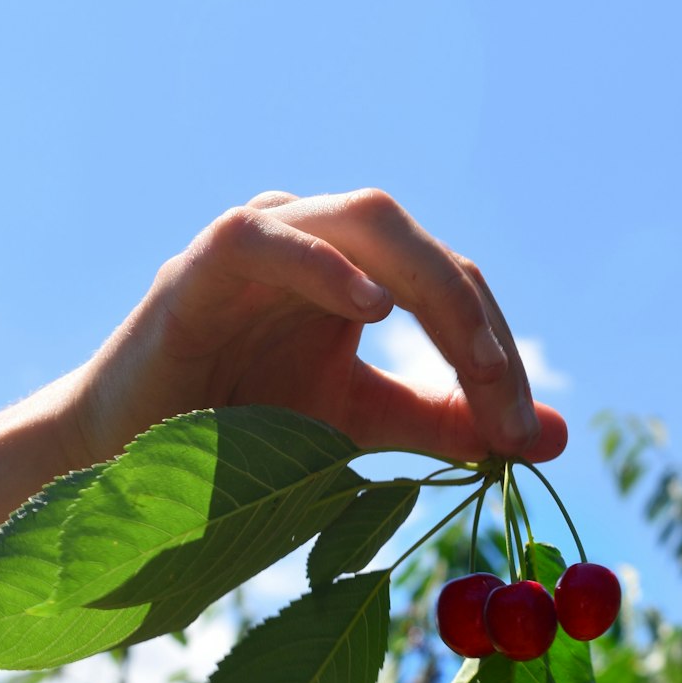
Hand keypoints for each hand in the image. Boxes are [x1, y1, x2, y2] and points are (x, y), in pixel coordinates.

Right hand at [70, 189, 567, 467]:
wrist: (129, 461)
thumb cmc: (242, 432)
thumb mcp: (362, 424)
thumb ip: (448, 421)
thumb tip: (552, 436)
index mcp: (362, 271)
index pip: (458, 290)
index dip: (500, 358)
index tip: (527, 440)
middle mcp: (322, 240)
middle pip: (428, 250)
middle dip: (480, 328)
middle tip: (508, 413)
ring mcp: (265, 238)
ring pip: (368, 221)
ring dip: (434, 289)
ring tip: (473, 360)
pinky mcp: (205, 260)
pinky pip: (269, 236)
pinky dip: (324, 265)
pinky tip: (372, 309)